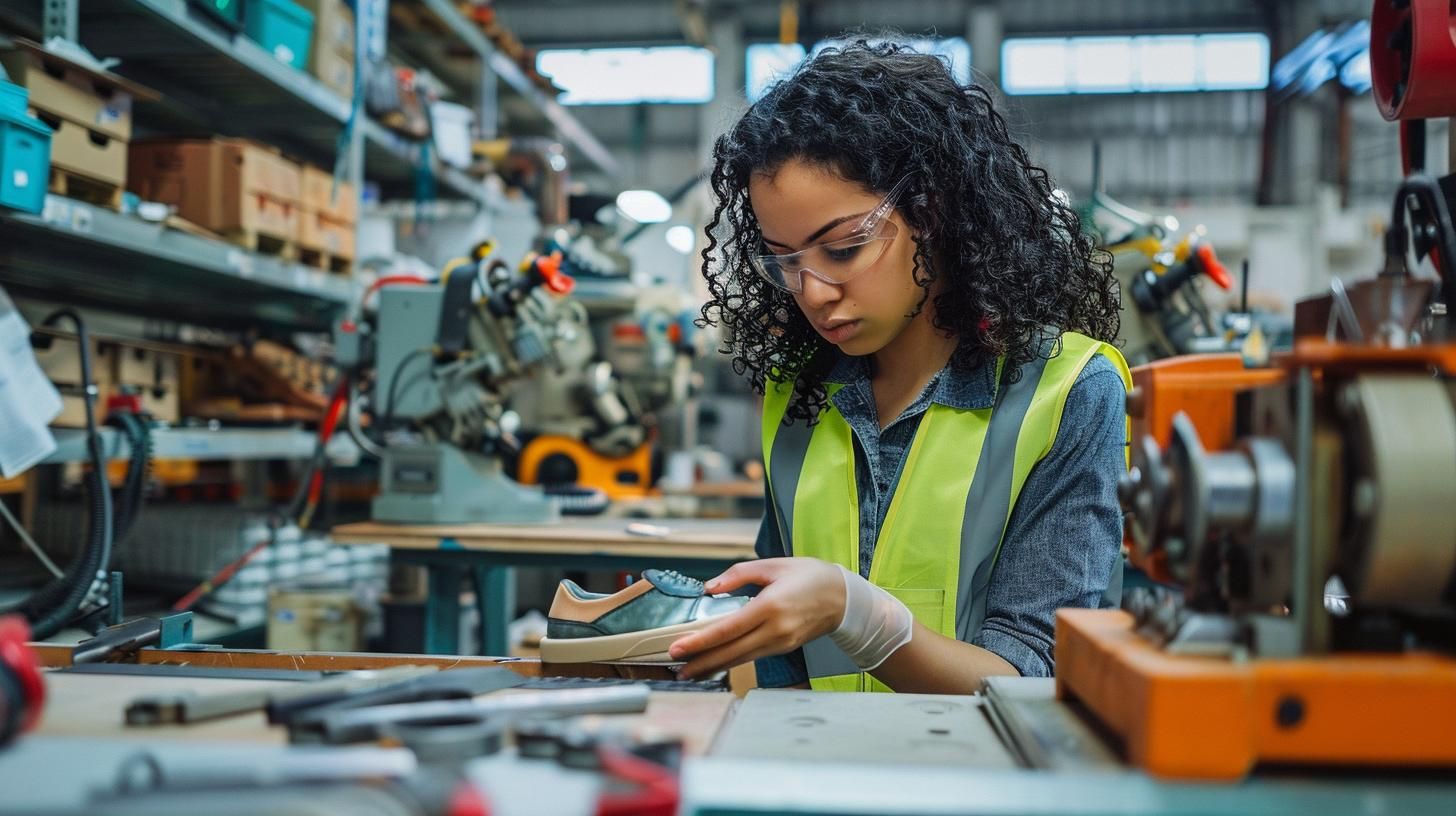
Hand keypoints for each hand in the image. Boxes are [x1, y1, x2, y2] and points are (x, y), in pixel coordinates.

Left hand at [669, 557, 845, 679]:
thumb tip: (709, 587)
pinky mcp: (783, 648)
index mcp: (770, 606)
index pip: (728, 629)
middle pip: (731, 652)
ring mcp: (781, 643)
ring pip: (740, 659)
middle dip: (701, 661)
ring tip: (688, 671)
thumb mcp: (773, 565)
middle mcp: (775, 629)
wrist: (844, 598)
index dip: (700, 641)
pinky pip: (752, 657)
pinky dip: (731, 661)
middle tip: (675, 668)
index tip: (678, 648)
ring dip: (713, 666)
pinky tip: (715, 663)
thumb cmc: (810, 577)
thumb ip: (738, 574)